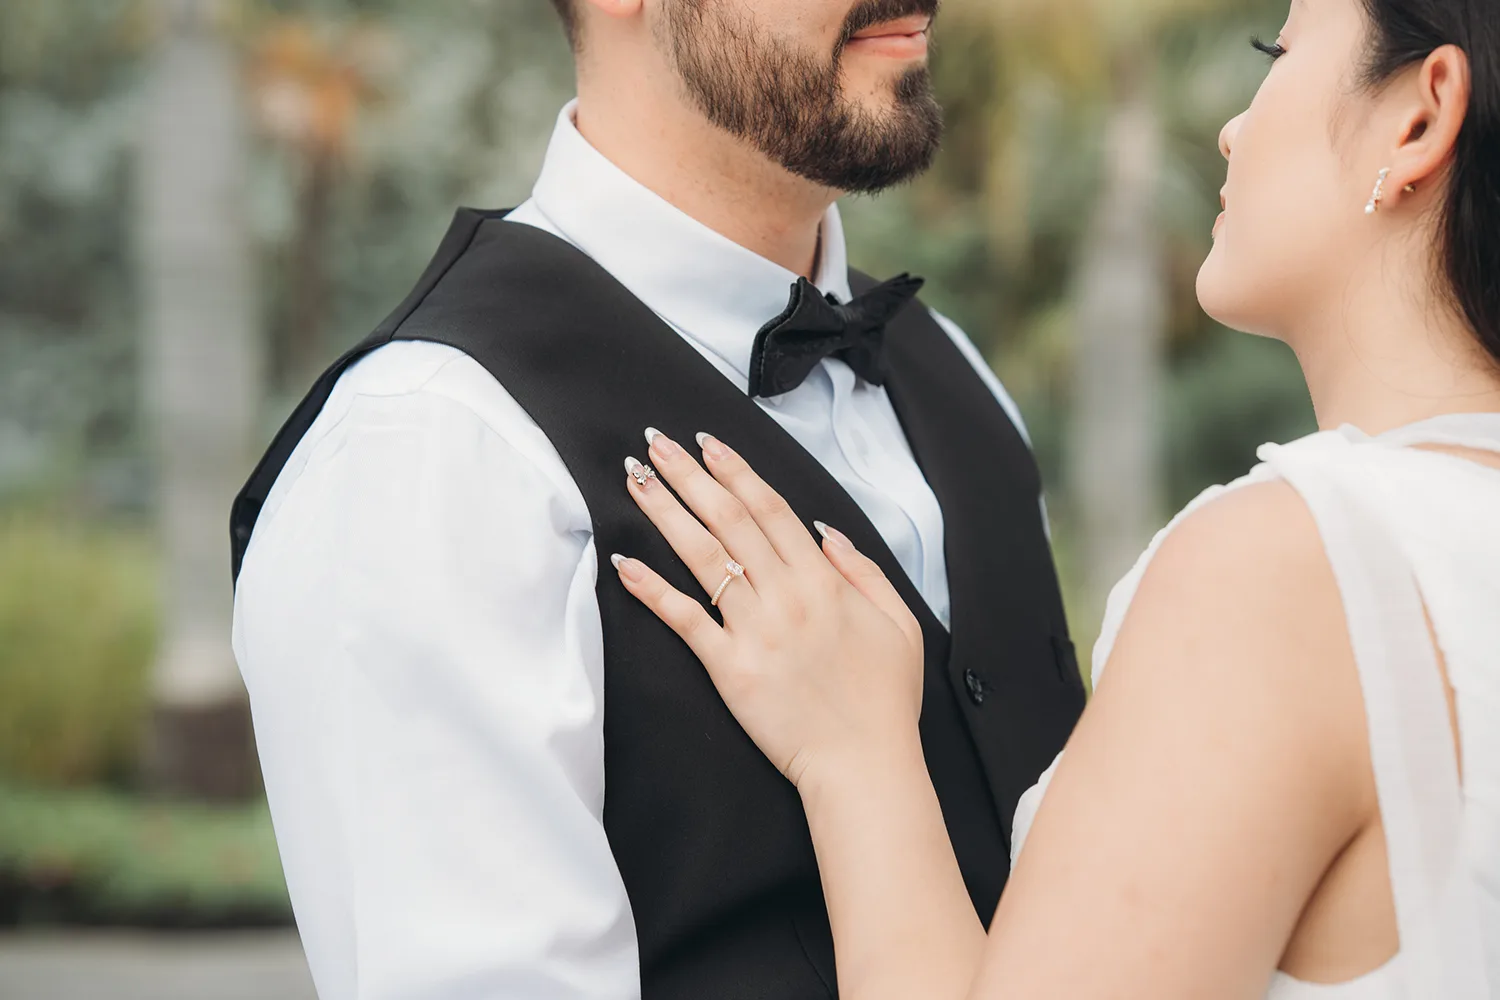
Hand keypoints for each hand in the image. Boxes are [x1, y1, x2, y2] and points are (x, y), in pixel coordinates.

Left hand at [613, 429, 925, 790]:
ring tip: (637, 480)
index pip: (770, 509)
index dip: (736, 471)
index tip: (707, 443)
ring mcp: (755, 631)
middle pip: (729, 519)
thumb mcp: (898, 622)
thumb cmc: (884, 700)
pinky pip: (685, 620)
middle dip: (689, 475)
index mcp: (823, 581)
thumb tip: (826, 531)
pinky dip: (653, 590)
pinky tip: (626, 563)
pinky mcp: (730, 669)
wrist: (865, 764)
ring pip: (703, 556)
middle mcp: (786, 596)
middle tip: (656, 442)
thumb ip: (862, 569)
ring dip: (666, 513)